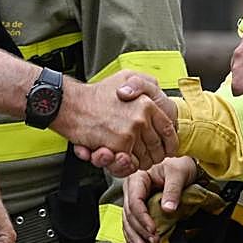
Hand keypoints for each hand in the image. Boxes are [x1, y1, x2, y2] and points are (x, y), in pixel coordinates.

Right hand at [61, 71, 176, 171]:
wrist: (72, 104)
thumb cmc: (97, 93)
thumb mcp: (126, 77)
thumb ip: (145, 83)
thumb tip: (157, 95)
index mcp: (148, 103)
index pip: (168, 129)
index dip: (170, 142)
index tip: (167, 148)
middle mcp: (142, 118)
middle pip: (157, 147)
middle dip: (154, 155)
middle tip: (147, 156)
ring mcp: (130, 132)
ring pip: (144, 157)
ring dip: (140, 162)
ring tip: (132, 157)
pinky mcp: (118, 146)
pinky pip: (129, 163)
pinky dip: (126, 165)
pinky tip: (121, 158)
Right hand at [122, 156, 199, 242]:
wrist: (184, 165)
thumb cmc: (180, 165)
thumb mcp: (178, 173)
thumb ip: (173, 190)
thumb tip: (167, 209)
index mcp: (138, 177)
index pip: (135, 201)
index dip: (142, 218)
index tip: (153, 230)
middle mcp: (132, 188)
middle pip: (130, 213)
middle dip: (140, 230)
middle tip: (152, 241)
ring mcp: (134, 197)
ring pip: (128, 220)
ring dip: (135, 236)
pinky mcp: (139, 206)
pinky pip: (132, 222)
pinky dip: (134, 234)